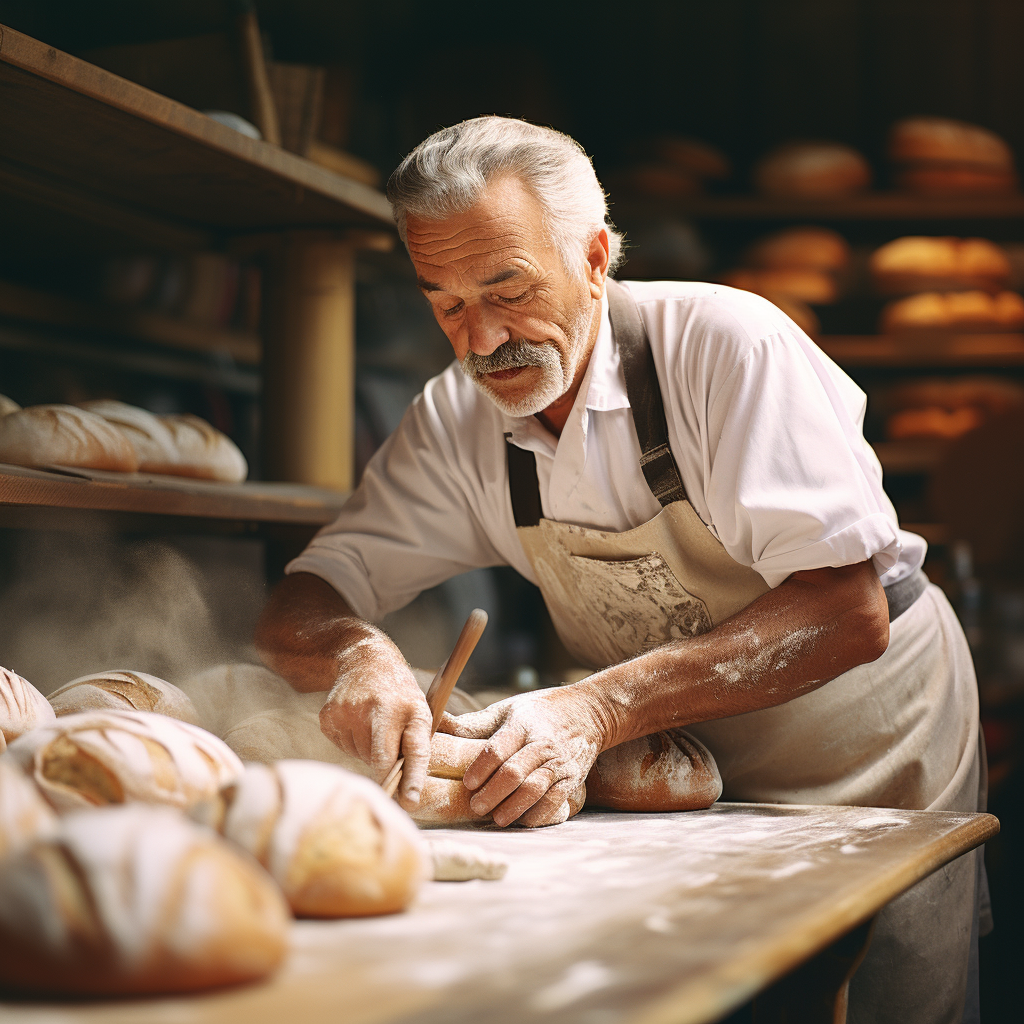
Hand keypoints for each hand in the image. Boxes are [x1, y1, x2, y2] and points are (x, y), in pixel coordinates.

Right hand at [318, 635, 431, 811]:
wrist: (365, 660)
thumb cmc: (399, 693)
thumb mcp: (420, 709)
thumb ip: (416, 744)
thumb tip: (408, 794)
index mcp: (412, 709)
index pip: (415, 748)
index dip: (412, 777)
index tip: (409, 801)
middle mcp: (382, 709)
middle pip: (380, 759)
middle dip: (384, 771)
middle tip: (389, 760)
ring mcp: (352, 711)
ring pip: (360, 756)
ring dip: (368, 751)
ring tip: (373, 726)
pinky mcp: (330, 716)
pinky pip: (343, 748)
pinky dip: (351, 743)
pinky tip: (357, 722)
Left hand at [436, 686, 608, 826]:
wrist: (590, 710)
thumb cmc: (540, 710)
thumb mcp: (507, 709)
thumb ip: (474, 723)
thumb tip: (436, 722)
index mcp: (521, 724)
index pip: (496, 749)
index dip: (480, 769)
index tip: (467, 783)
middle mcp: (541, 742)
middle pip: (513, 773)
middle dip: (492, 794)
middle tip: (476, 807)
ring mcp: (559, 761)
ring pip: (534, 788)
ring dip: (513, 807)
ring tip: (497, 818)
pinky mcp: (573, 777)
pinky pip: (555, 800)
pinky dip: (538, 814)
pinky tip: (523, 820)